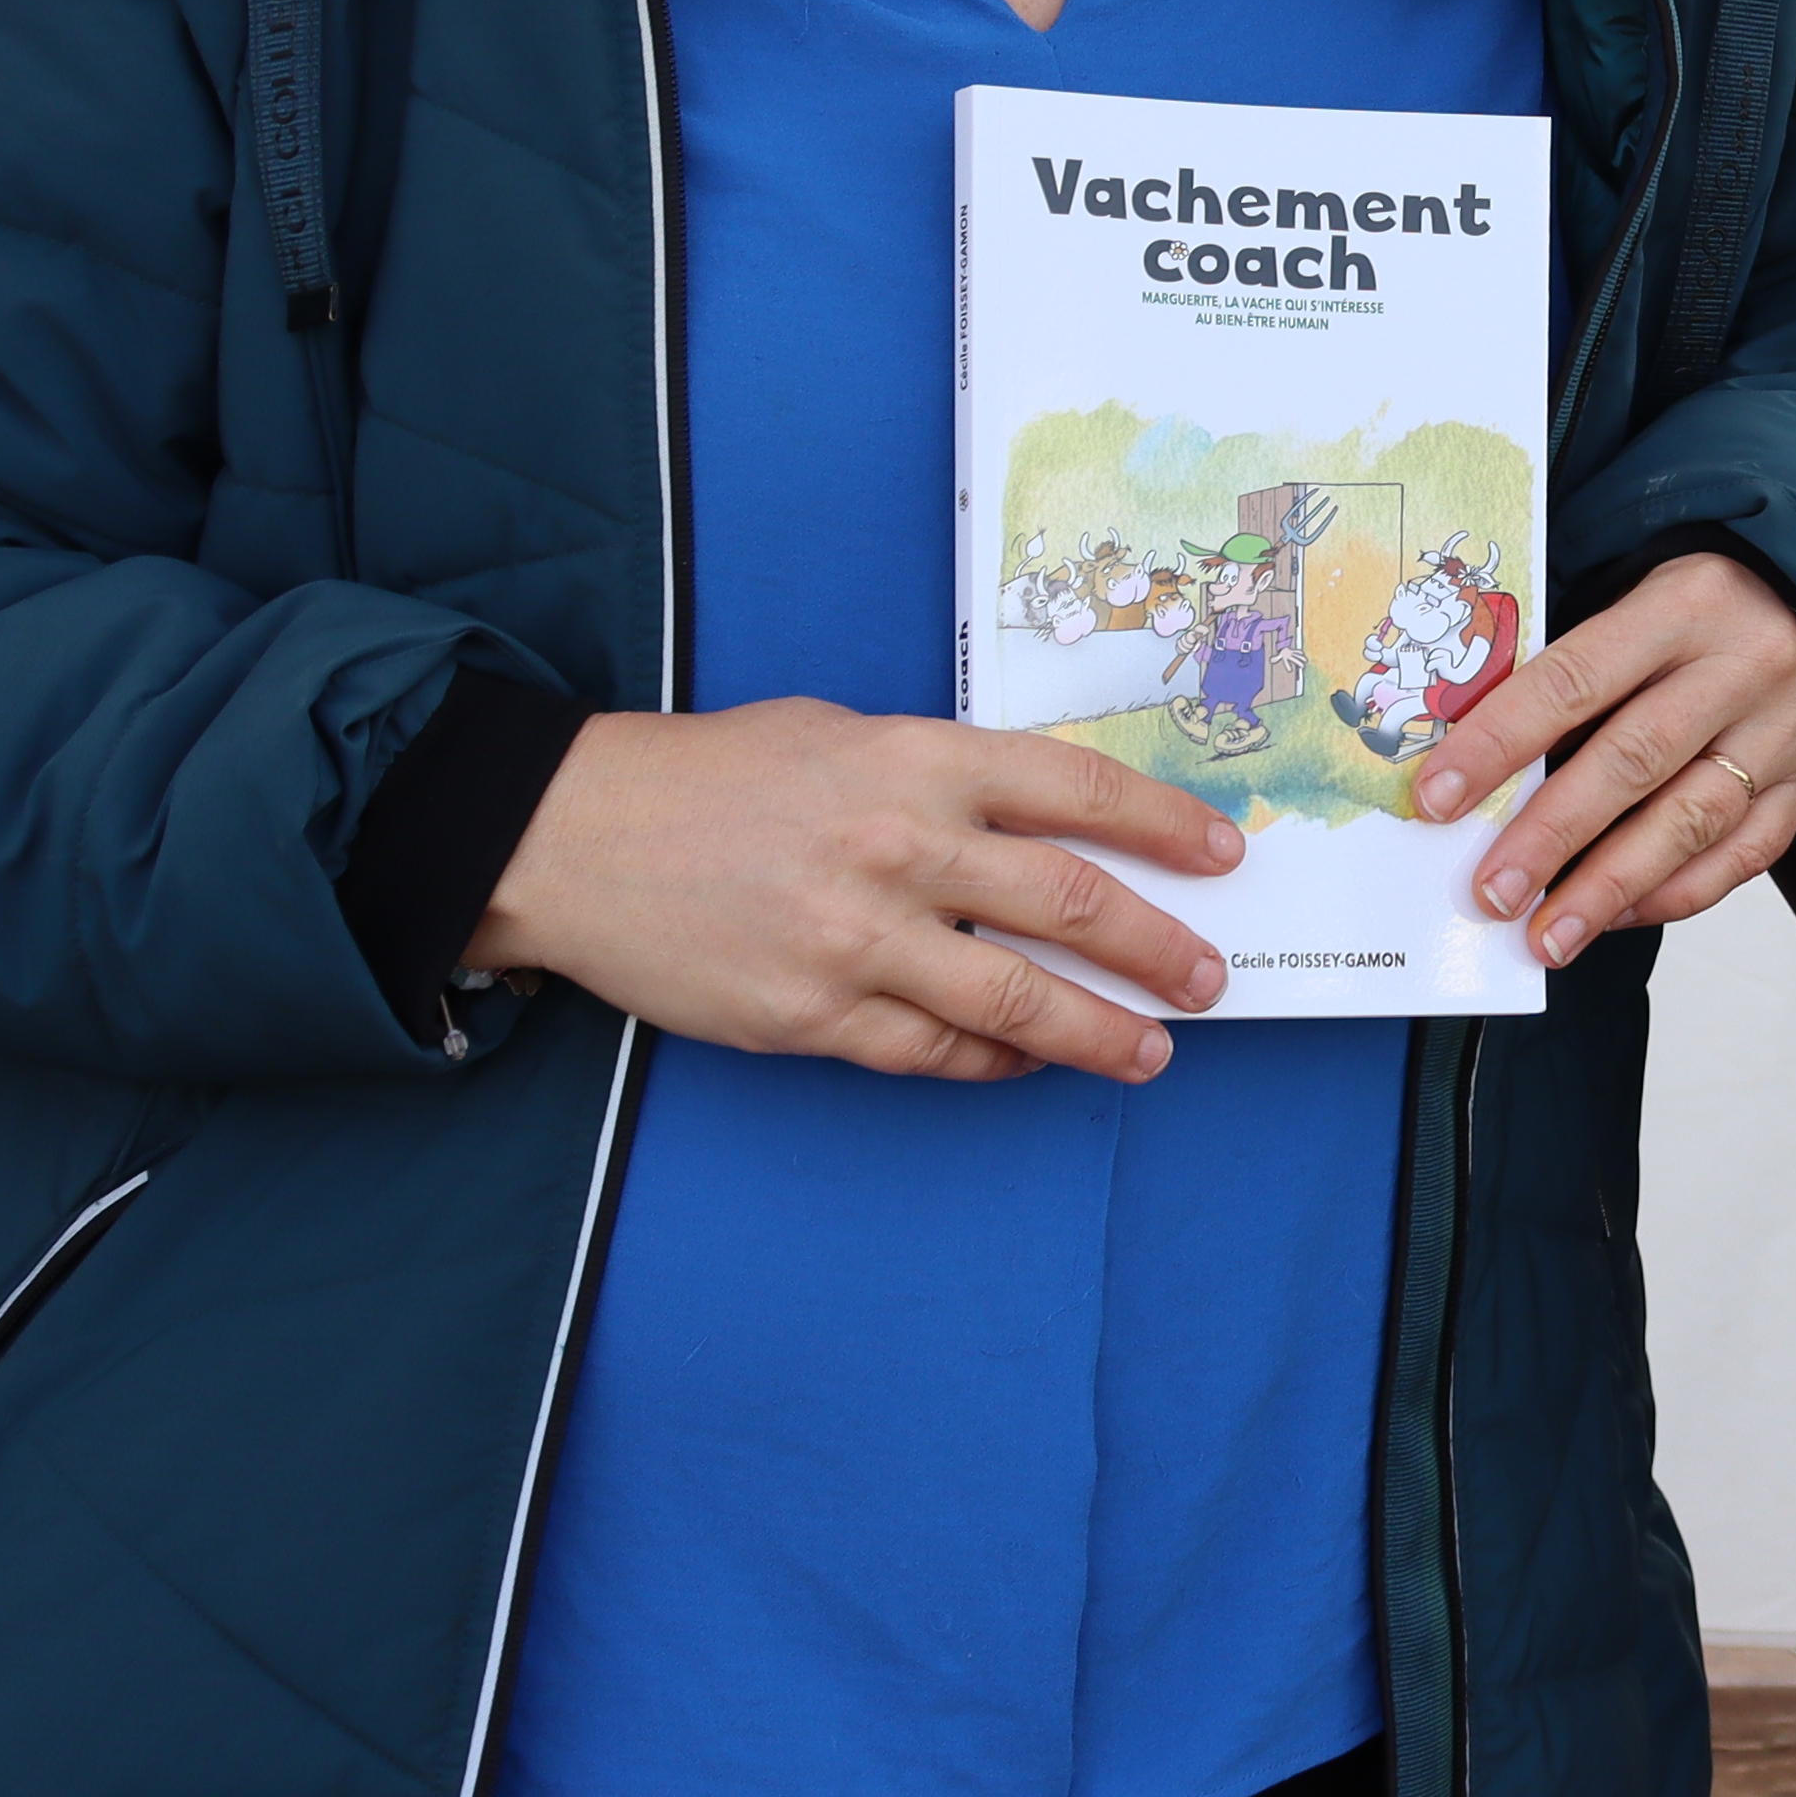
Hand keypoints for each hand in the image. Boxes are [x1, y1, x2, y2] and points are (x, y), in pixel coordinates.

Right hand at [463, 700, 1242, 1084]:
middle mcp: (899, 845)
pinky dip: (992, 1062)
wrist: (573, 835)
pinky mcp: (809, 1013)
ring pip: (1015, 1000)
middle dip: (1155, 946)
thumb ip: (939, 776)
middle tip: (1208, 977)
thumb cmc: (713, 775)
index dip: (1164, 826)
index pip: (1077, 790)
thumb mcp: (842, 734)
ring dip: (1098, 1032)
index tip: (1221, 856)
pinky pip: (930, 1052)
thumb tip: (1043, 825)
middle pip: (1069, 902)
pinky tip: (1026, 1062)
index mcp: (916, 759)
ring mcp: (856, 938)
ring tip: (1151, 1049)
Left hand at [1416, 550, 1795, 968]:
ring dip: (1608, 887)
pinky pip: (1740, 858)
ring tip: (1546, 935)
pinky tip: (1613, 917)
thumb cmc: (1691, 613)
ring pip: (1690, 820)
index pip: (1575, 677)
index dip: (1500, 741)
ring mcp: (1779, 733)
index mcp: (1684, 605)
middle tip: (1492, 892)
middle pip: (1634, 759)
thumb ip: (1563, 675)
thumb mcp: (1630, 604)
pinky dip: (1671, 895)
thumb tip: (1470, 772)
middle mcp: (1740, 668)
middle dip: (1552, 834)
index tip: (1438, 797)